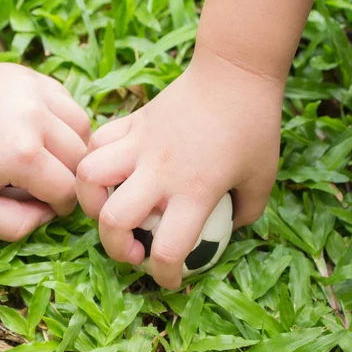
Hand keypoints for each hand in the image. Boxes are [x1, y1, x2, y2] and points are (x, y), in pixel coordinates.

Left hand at [0, 63, 90, 241]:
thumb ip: (17, 225)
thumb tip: (50, 212)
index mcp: (23, 155)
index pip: (69, 190)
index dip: (61, 205)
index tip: (43, 205)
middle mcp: (37, 118)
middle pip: (81, 159)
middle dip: (70, 178)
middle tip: (46, 183)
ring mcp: (36, 91)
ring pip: (83, 127)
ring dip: (74, 148)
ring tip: (51, 156)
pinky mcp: (31, 75)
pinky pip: (67, 103)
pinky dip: (65, 121)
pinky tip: (45, 131)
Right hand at [76, 50, 282, 288]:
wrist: (233, 72)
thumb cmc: (254, 126)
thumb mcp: (263, 179)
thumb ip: (246, 212)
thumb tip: (225, 227)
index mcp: (194, 190)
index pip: (168, 249)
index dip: (165, 275)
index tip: (170, 279)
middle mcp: (159, 172)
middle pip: (113, 221)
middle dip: (115, 248)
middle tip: (134, 249)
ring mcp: (139, 144)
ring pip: (88, 176)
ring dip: (90, 201)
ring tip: (109, 207)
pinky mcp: (131, 121)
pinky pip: (96, 142)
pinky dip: (93, 160)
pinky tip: (109, 169)